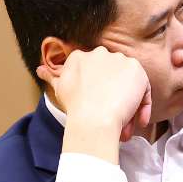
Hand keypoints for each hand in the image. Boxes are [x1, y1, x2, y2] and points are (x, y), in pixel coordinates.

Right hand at [37, 47, 151, 162]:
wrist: (93, 117)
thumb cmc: (75, 107)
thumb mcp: (59, 88)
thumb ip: (51, 77)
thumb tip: (39, 70)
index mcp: (80, 56)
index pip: (95, 73)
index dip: (98, 93)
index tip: (97, 109)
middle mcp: (100, 53)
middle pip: (112, 79)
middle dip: (113, 100)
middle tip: (112, 122)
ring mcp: (119, 60)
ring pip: (128, 85)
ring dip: (128, 107)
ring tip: (123, 128)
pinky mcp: (136, 69)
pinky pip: (143, 90)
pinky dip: (142, 106)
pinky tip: (136, 122)